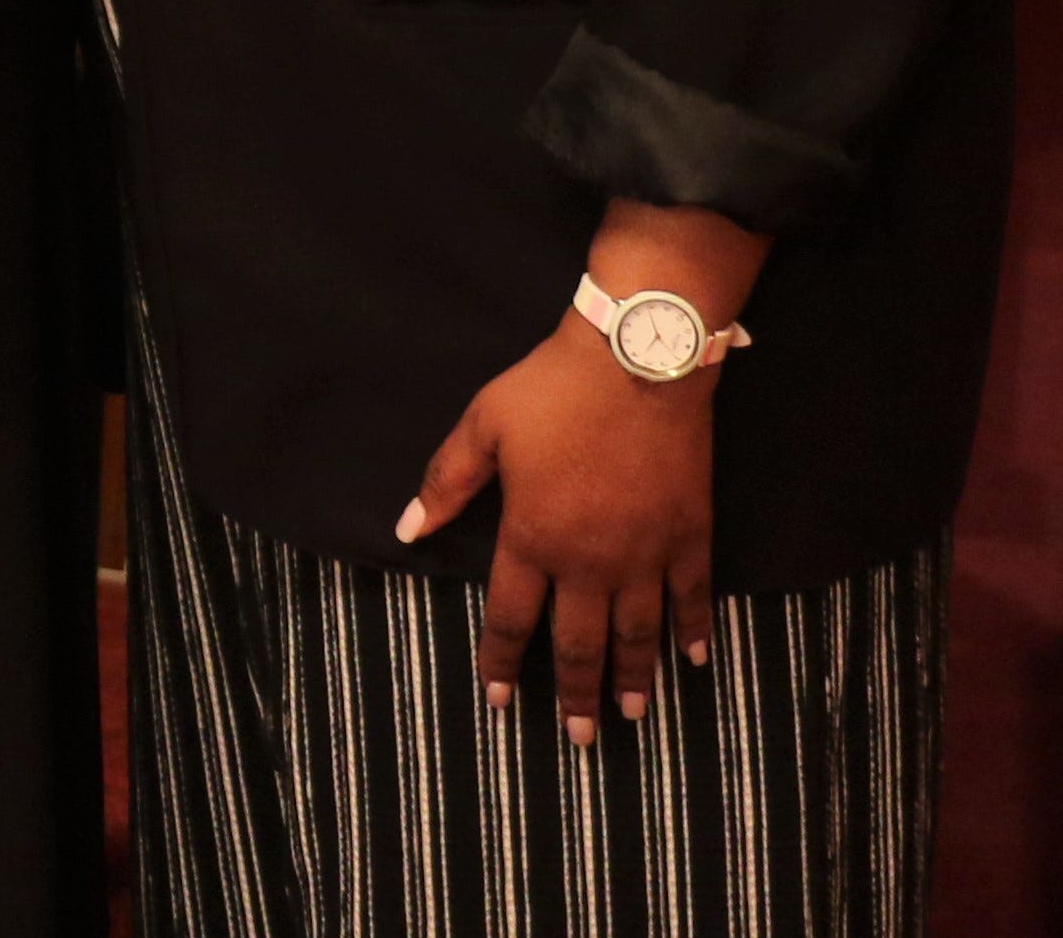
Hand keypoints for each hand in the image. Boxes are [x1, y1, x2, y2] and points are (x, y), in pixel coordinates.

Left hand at [401, 312, 718, 742]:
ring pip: (637, 633)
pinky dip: (692, 632)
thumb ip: (446, 484)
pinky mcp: (690, 535)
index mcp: (532, 537)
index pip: (510, 617)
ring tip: (631, 717)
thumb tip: (408, 529)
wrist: (636, 362)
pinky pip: (691, 597)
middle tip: (578, 738)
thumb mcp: (481, 428)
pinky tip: (693, 661)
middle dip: (574, 694)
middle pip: (578, 642)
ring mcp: (645, 552)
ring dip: (632, 679)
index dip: (501, 661)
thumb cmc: (550, 391)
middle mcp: (589, 559)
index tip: (498, 700)